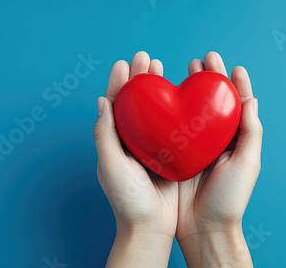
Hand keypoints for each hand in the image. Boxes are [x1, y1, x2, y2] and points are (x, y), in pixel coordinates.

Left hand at [93, 51, 177, 267]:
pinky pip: (174, 126)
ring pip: (155, 110)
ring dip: (157, 89)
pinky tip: (183, 98)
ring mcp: (153, 146)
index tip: (125, 62)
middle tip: (147, 58)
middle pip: (136, 102)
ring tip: (162, 68)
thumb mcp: (110, 166)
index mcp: (116, 142)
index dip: (119, 82)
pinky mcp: (172, 154)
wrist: (151, 227)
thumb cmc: (127, 200)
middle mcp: (134, 141)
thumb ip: (104, 134)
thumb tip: (102, 100)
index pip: (116, 105)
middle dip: (140, 78)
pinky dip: (177, 109)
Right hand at [176, 52, 262, 266]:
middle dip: (210, 79)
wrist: (204, 228)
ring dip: (190, 88)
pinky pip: (173, 127)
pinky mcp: (176, 154)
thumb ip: (251, 133)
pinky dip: (171, 109)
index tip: (231, 66)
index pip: (237, 105)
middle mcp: (215, 140)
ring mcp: (195, 146)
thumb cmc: (229, 199)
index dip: (235, 83)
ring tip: (186, 69)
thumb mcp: (248, 164)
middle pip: (212, 102)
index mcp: (235, 140)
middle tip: (203, 59)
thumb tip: (252, 100)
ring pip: (192, 110)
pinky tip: (166, 96)